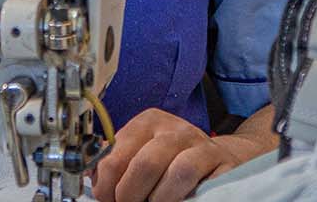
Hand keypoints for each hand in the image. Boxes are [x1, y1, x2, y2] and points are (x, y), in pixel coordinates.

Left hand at [91, 108, 271, 201]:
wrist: (219, 160)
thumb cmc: (171, 163)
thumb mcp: (141, 154)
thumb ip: (117, 163)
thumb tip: (94, 179)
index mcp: (147, 123)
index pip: (114, 157)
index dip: (107, 187)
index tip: (109, 199)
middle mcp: (174, 129)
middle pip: (144, 164)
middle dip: (131, 196)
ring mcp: (201, 145)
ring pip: (176, 172)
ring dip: (160, 199)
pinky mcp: (223, 162)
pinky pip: (203, 182)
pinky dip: (185, 197)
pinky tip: (180, 201)